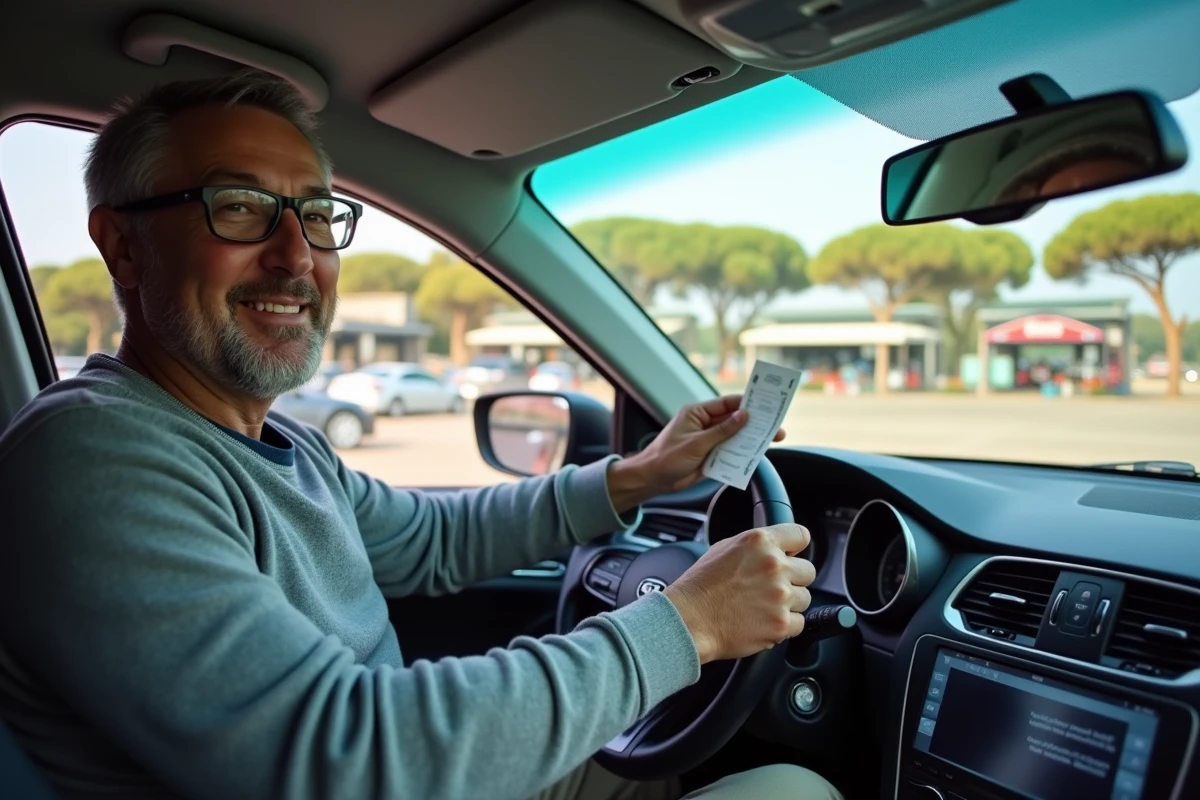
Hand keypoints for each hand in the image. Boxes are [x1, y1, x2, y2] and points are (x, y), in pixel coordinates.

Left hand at [607, 395, 785, 510]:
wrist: (653, 479)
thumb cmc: (666, 457)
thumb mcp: (696, 443)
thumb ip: (722, 430)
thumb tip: (743, 416)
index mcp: (698, 413)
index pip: (727, 404)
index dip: (747, 403)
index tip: (765, 403)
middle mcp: (705, 424)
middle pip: (735, 420)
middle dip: (754, 423)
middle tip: (776, 425)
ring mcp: (709, 440)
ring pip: (735, 437)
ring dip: (751, 439)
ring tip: (773, 439)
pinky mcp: (711, 455)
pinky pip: (731, 452)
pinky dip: (742, 454)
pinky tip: (757, 455)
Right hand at [662, 524, 813, 663]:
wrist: (688, 620)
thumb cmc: (700, 586)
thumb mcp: (724, 548)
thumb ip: (755, 547)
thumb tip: (776, 550)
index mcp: (760, 542)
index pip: (801, 535)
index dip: (795, 547)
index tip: (791, 556)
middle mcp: (774, 565)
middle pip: (808, 571)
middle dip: (793, 579)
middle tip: (770, 588)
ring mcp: (780, 596)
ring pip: (804, 599)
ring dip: (788, 604)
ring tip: (761, 607)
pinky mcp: (781, 623)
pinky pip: (798, 624)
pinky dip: (784, 626)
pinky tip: (762, 621)